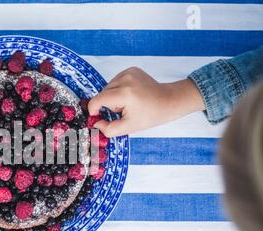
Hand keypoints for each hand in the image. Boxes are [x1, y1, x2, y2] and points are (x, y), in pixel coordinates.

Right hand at [88, 67, 204, 136]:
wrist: (168, 101)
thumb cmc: (150, 115)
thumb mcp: (128, 127)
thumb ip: (109, 129)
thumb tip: (95, 123)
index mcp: (124, 93)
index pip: (98, 100)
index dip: (94, 110)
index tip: (97, 117)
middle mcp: (125, 79)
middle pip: (103, 94)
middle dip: (108, 104)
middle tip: (123, 111)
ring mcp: (128, 72)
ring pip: (108, 87)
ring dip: (113, 97)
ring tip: (127, 103)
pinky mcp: (131, 69)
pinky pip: (115, 81)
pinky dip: (118, 89)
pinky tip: (129, 95)